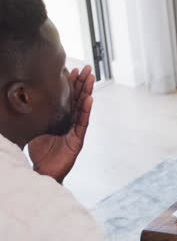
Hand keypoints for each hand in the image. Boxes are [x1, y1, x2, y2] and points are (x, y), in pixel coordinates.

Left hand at [28, 65, 94, 183]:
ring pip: (83, 108)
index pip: (67, 98)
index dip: (71, 84)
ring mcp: (75, 131)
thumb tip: (22, 101)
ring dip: (87, 92)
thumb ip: (34, 116)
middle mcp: (70, 122)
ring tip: (90, 79)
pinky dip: (85, 110)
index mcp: (60, 118)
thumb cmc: (39, 153)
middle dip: (82, 83)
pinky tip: (89, 99)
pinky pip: (83, 123)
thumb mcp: (33, 129)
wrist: (43, 172)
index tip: (72, 70)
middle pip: (78, 99)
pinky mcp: (77, 140)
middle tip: (86, 68)